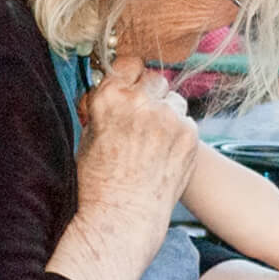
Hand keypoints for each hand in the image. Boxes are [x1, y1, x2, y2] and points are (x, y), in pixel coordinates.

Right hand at [74, 55, 199, 233]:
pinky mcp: (189, 134)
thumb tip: (112, 88)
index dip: (129, 77)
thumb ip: (104, 106)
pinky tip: (165, 153)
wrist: (124, 216)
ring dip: (166, 112)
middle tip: (142, 118)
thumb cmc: (100, 181)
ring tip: (153, 141)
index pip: (128, 63)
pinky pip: (185, 120)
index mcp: (110, 97)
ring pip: (173, 99)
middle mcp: (141, 101)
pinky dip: (178, 132)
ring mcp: (169, 117)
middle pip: (154, 78)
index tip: (129, 87)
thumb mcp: (89, 135)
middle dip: (148, 94)